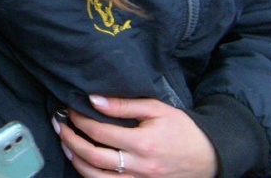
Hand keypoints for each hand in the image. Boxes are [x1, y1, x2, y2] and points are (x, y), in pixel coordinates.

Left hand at [57, 97, 217, 177]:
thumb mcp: (156, 109)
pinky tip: (83, 163)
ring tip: (65, 145)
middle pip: (94, 157)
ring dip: (76, 161)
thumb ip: (123, 105)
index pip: (100, 133)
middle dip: (70, 140)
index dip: (80, 120)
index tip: (70, 110)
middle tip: (59, 126)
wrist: (210, 156)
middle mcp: (141, 167)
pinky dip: (92, 176)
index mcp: (144, 144)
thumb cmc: (182, 129)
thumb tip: (92, 100)